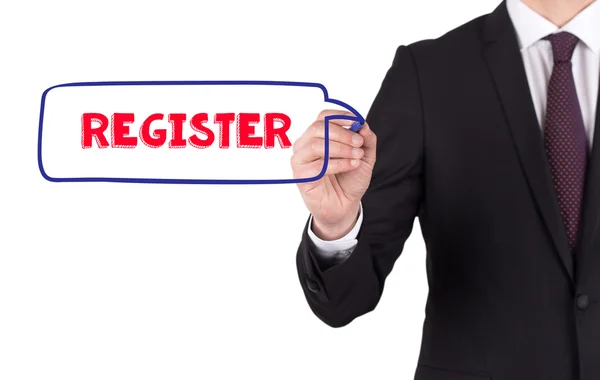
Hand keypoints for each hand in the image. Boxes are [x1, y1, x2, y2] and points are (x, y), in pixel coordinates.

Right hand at [291, 110, 376, 239]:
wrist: (345, 205)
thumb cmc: (349, 179)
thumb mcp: (364, 157)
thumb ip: (366, 140)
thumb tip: (363, 125)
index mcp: (317, 136)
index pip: (322, 117)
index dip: (339, 116)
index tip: (356, 121)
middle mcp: (305, 145)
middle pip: (318, 128)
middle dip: (342, 133)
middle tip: (359, 143)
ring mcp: (300, 161)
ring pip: (317, 145)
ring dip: (341, 149)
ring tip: (356, 156)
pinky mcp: (300, 176)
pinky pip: (318, 165)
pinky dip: (339, 163)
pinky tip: (351, 166)